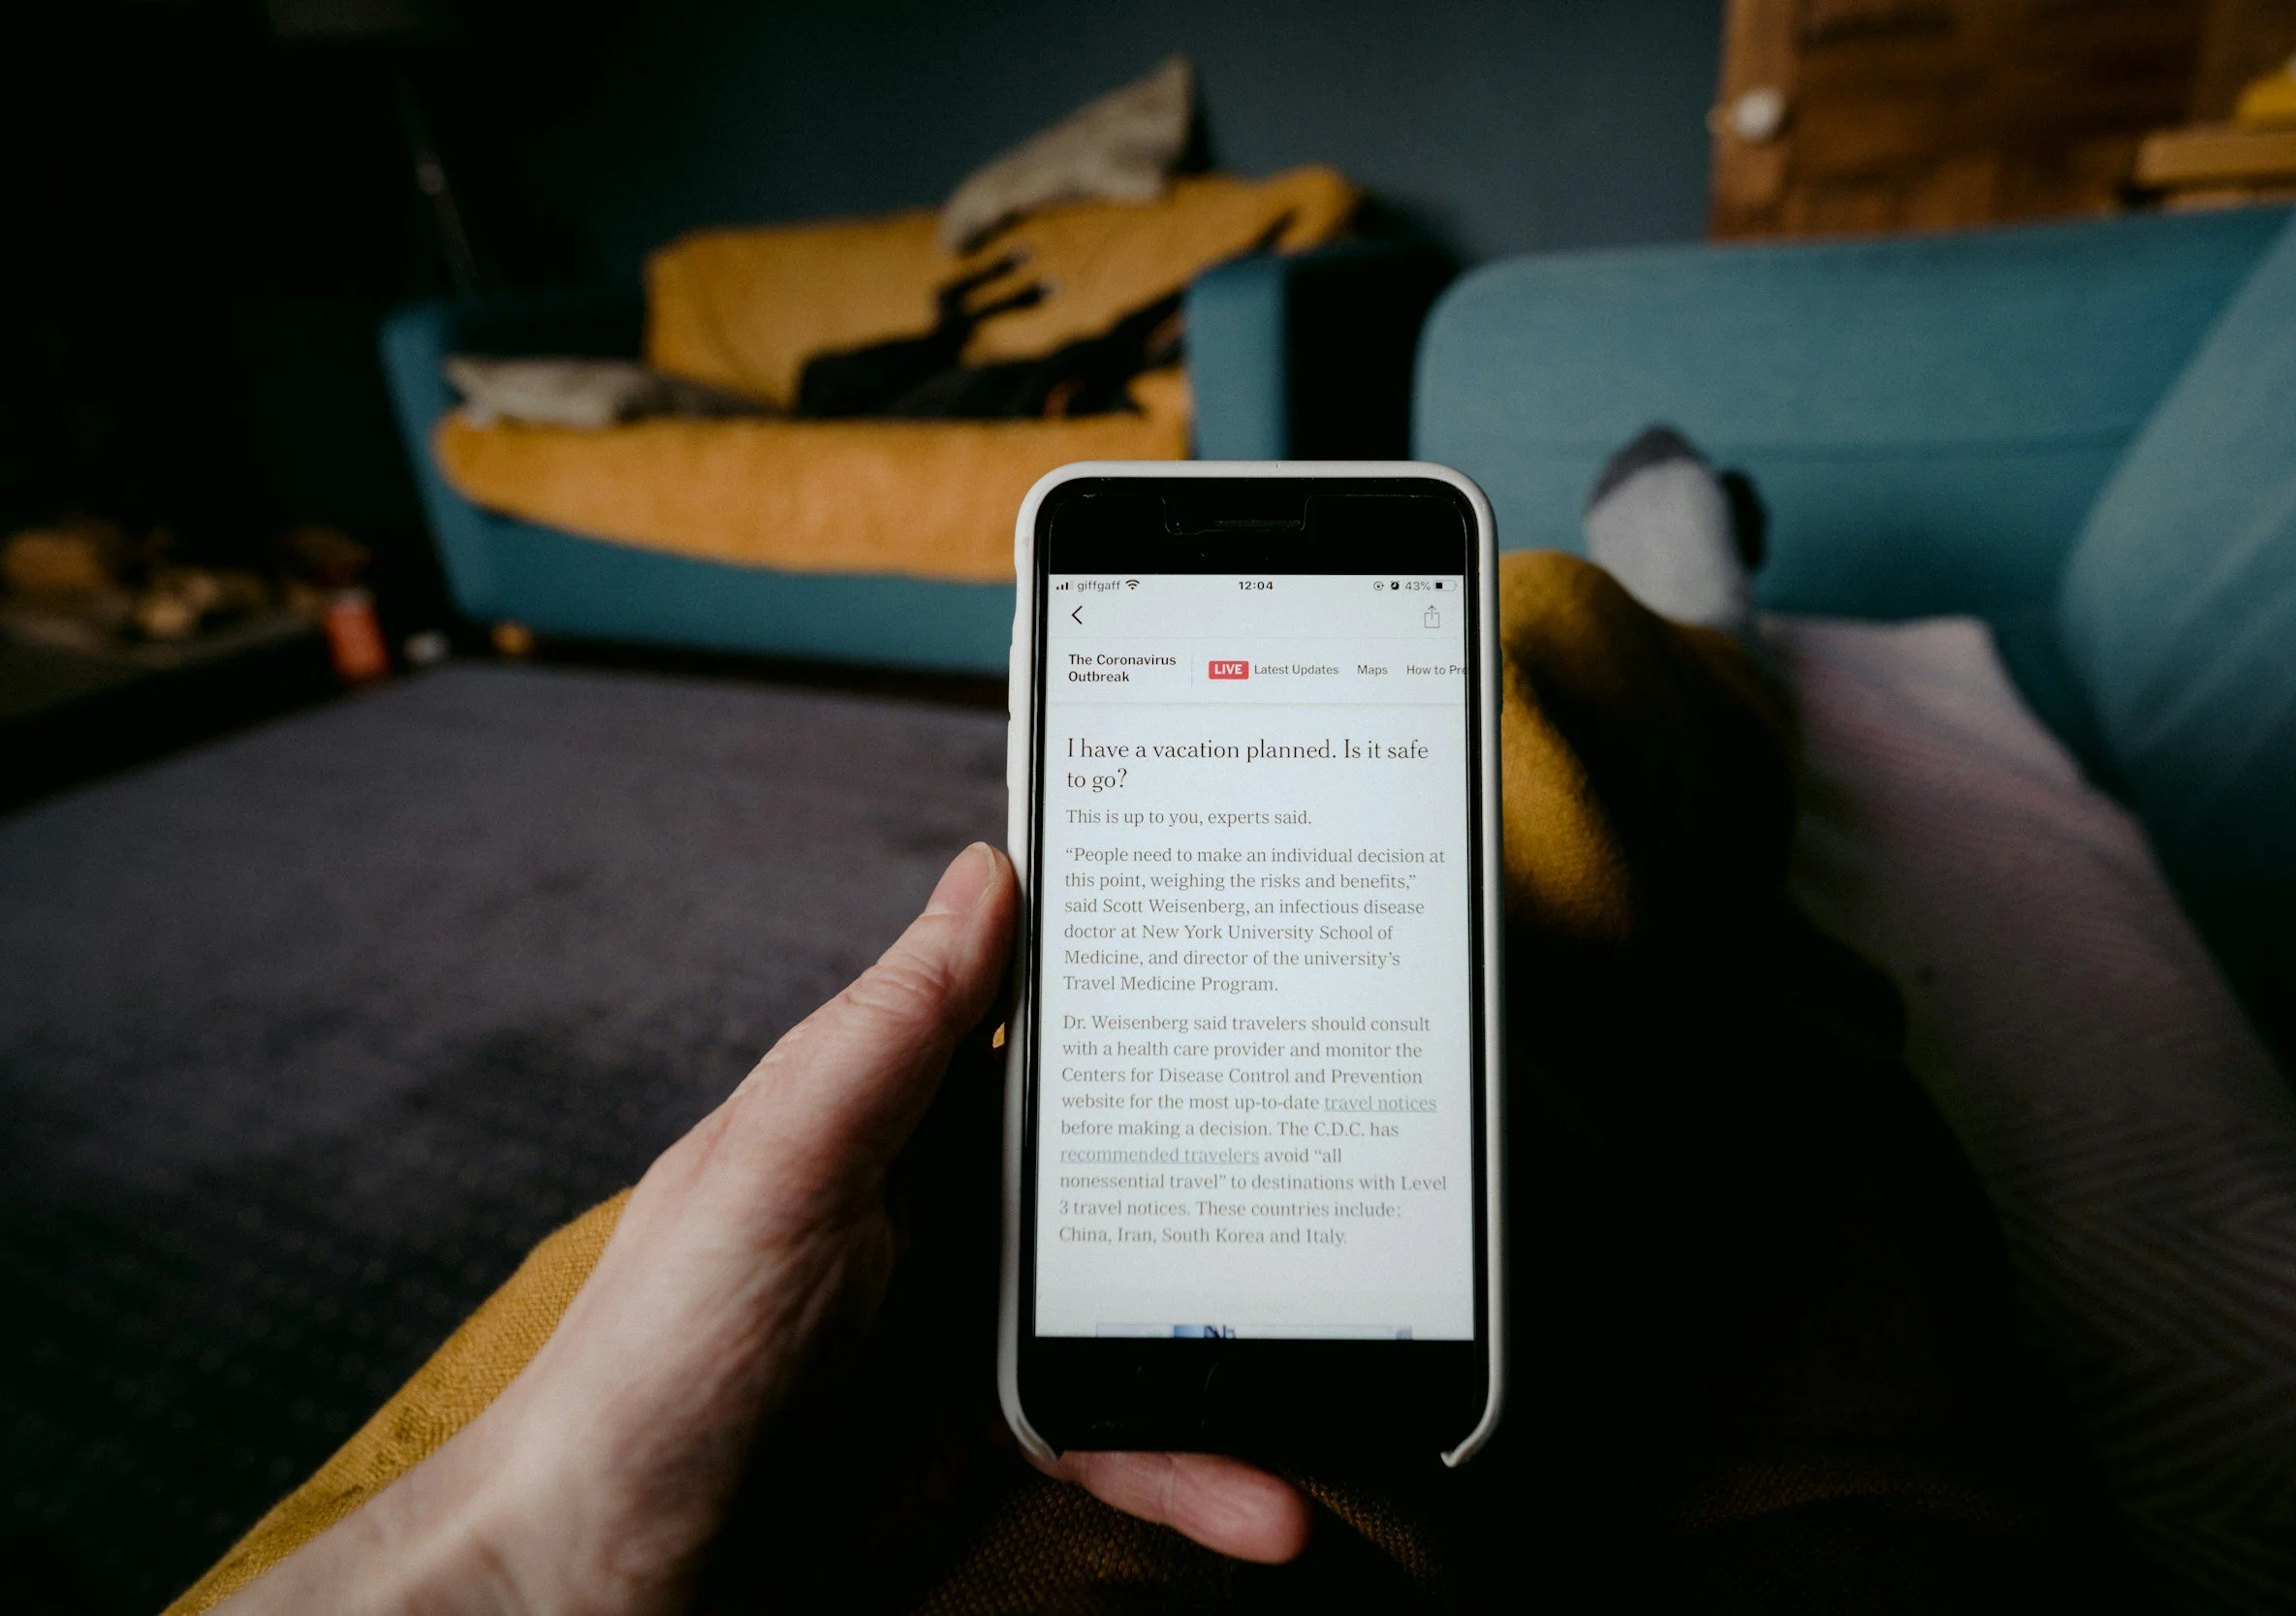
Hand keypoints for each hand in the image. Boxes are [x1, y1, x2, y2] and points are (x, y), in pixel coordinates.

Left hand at [223, 843, 1310, 1614]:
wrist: (600, 1571)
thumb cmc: (654, 1354)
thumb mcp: (780, 1167)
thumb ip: (888, 1034)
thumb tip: (987, 872)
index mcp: (890, 1103)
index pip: (1036, 1009)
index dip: (1145, 973)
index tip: (1271, 940)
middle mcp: (947, 1191)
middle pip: (1125, 1150)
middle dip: (1242, 1158)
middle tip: (1364, 1155)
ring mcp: (977, 1310)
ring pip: (1147, 1295)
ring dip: (1242, 1338)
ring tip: (1355, 1374)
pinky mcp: (996, 1422)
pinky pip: (1122, 1427)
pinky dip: (1192, 1464)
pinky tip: (1267, 1503)